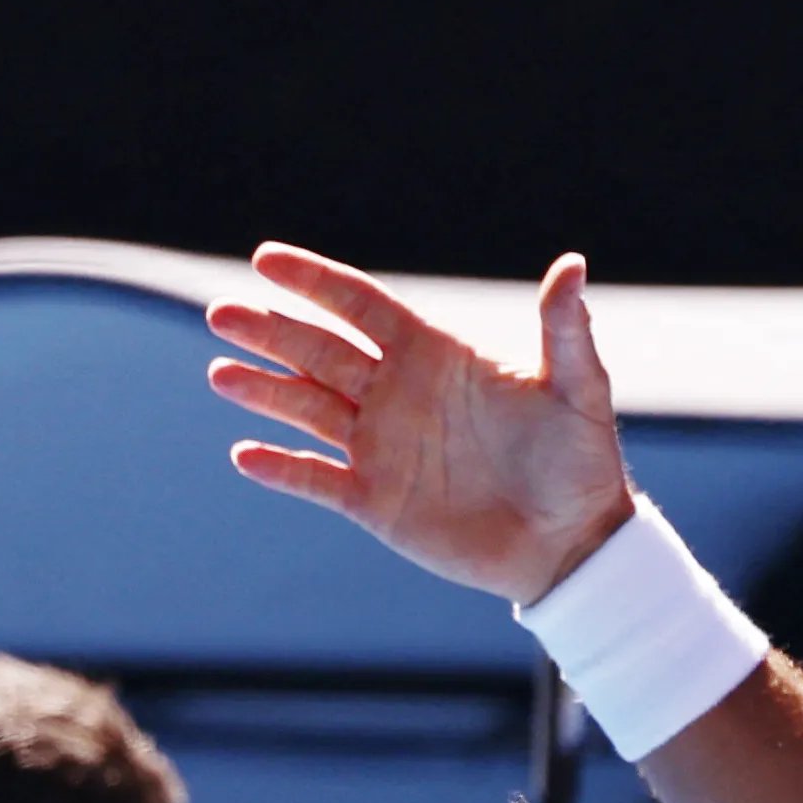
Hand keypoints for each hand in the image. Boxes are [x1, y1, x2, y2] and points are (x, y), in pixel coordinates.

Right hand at [207, 245, 638, 604]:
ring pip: (307, 407)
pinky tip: (246, 454)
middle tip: (223, 312)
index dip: (314, 281)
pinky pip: (315, 479)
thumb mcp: (579, 391)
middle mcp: (397, 395)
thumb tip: (573, 265)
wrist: (575, 543)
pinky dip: (281, 468)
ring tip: (221, 373)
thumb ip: (566, 330)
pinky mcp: (375, 500)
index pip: (362, 306)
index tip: (265, 259)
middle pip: (320, 352)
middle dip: (271, 331)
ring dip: (264, 390)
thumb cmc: (581, 461)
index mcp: (434, 357)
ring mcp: (381, 447)